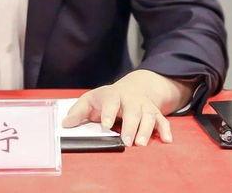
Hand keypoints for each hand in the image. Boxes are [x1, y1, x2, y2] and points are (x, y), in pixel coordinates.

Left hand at [62, 70, 194, 146]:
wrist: (133, 88)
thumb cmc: (107, 99)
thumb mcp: (91, 100)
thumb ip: (78, 112)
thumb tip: (65, 123)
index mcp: (112, 95)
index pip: (110, 101)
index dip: (108, 112)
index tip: (105, 125)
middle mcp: (130, 99)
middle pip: (132, 110)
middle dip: (130, 125)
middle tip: (126, 141)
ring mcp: (144, 106)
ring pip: (149, 115)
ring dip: (146, 129)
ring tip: (141, 144)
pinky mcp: (155, 113)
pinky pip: (163, 120)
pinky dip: (166, 130)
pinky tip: (167, 140)